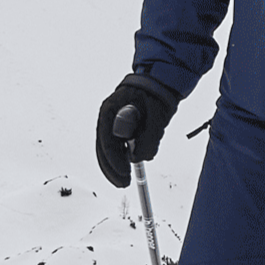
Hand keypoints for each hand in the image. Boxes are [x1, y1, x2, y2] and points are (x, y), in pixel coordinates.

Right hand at [95, 74, 178, 188]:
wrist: (161, 82)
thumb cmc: (158, 95)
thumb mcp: (157, 117)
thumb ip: (149, 138)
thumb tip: (138, 158)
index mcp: (110, 110)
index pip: (107, 141)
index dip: (114, 160)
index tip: (124, 173)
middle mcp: (107, 117)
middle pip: (103, 148)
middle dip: (111, 168)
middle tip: (122, 182)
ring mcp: (112, 122)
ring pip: (107, 149)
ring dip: (114, 165)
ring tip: (123, 179)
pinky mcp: (120, 128)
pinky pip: (115, 146)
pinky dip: (119, 158)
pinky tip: (126, 167)